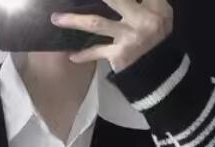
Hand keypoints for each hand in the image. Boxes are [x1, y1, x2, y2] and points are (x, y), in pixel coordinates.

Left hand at [51, 0, 173, 72]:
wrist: (159, 72)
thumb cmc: (157, 38)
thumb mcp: (159, 14)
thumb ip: (143, 1)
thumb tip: (115, 0)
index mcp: (155, 6)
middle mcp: (142, 19)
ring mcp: (129, 38)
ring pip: (97, 23)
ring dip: (73, 20)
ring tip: (55, 18)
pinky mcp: (119, 55)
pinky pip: (97, 52)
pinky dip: (84, 55)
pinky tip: (71, 56)